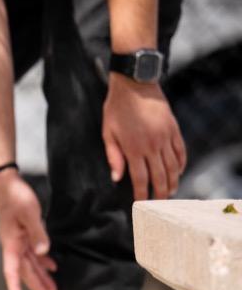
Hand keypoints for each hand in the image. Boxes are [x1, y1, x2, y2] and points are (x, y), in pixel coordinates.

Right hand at [0, 170, 56, 289]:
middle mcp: (13, 245)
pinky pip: (33, 252)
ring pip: (30, 263)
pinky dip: (42, 261)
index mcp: (11, 243)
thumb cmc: (15, 196)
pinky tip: (52, 266)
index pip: (12, 271)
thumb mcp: (29, 213)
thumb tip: (44, 253)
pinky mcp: (23, 233)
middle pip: (24, 271)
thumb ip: (38, 233)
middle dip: (36, 286)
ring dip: (41, 276)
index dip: (14, 287)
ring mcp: (18, 240)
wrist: (5, 183)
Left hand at [102, 76, 186, 200]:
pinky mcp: (174, 129)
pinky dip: (181, 164)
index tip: (141, 204)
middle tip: (159, 205)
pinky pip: (180, 151)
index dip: (142, 193)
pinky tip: (179, 172)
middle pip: (159, 176)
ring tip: (171, 192)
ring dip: (173, 181)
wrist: (135, 84)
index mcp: (134, 148)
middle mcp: (152, 145)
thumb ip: (113, 156)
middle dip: (160, 193)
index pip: (140, 178)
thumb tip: (116, 178)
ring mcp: (165, 137)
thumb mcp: (108, 133)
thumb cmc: (116, 108)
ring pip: (172, 166)